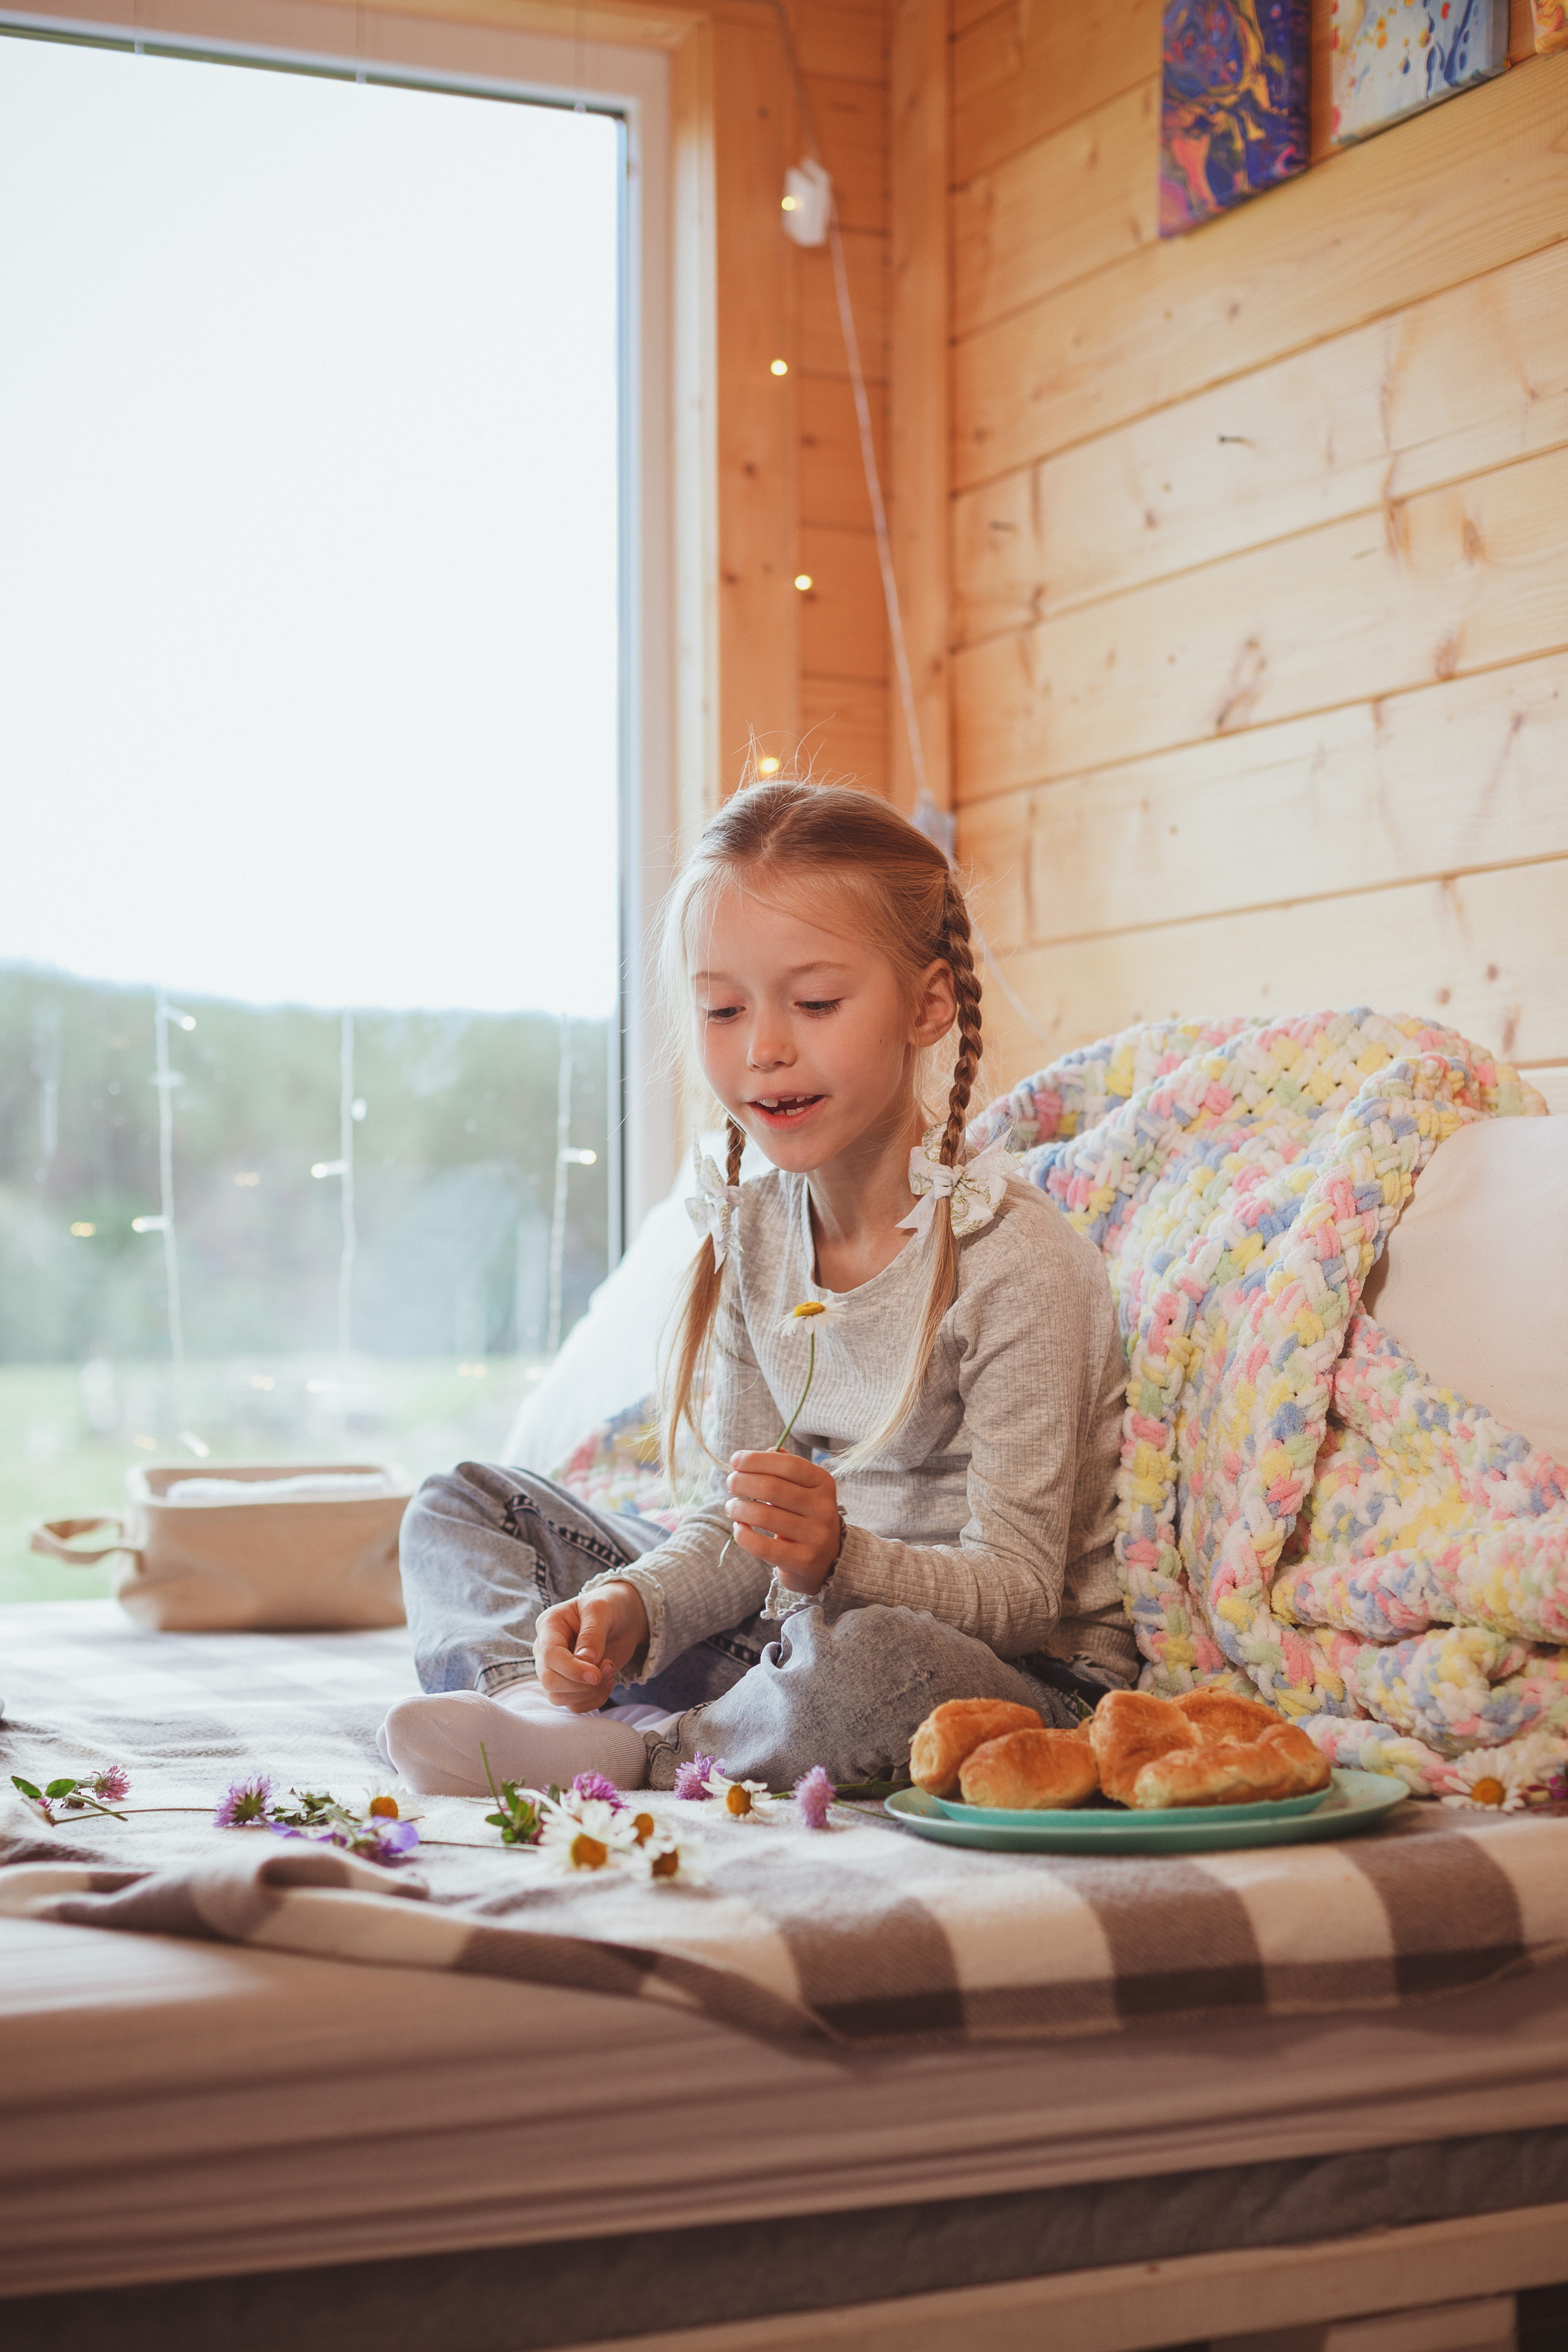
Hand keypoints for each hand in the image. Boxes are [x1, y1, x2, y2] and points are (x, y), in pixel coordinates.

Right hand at [533, 1580, 649, 1712]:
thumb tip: (585, 1661)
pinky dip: (594, 1700)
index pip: (550, 1656)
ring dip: (590, 1692)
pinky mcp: (569, 1684)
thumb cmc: (609, 1607)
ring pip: (559, 1697)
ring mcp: (556, 1669)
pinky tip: (608, 1681)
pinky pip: (573, 1705)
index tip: (597, 1674)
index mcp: (549, 1625)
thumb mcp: (602, 1610)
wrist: (623, 1618)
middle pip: (549, 1681)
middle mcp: (546, 1649)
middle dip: (581, 1683)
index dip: (572, 1669)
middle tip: (608, 1667)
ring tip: (610, 1670)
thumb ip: (592, 1634)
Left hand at [725, 1450, 840, 1593]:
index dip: (756, 1460)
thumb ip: (781, 1467)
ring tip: (731, 1507)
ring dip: (738, 1508)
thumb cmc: (803, 1515)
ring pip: (764, 1516)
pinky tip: (739, 1528)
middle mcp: (824, 1508)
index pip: (788, 1465)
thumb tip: (754, 1455)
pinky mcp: (803, 1561)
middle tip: (730, 1483)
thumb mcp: (801, 1488)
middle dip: (742, 1482)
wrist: (826, 1559)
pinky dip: (743, 1535)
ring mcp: (816, 1536)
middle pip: (771, 1488)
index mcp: (823, 1483)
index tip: (735, 1460)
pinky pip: (762, 1546)